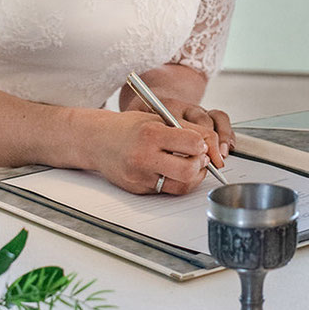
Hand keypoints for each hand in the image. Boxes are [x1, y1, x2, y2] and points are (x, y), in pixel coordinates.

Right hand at [86, 109, 209, 195]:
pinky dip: (175, 181)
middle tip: (201, 157)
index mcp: (151, 134)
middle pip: (188, 170)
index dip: (203, 144)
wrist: (98, 141)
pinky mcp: (138, 190)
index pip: (192, 143)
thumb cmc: (129, 127)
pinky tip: (173, 170)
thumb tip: (209, 146)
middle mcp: (144, 157)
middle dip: (201, 165)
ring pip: (180, 186)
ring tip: (190, 165)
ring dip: (192, 177)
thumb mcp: (157, 118)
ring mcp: (140, 177)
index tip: (202, 143)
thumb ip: (184, 130)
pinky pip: (166, 191)